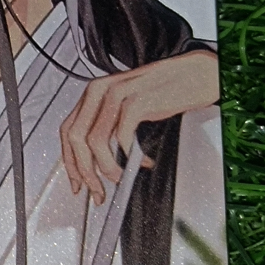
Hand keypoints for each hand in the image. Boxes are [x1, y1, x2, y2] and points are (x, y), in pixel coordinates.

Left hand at [59, 49, 217, 204]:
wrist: (196, 73)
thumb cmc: (164, 91)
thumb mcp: (125, 105)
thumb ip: (106, 126)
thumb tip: (94, 163)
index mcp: (93, 92)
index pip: (67, 131)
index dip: (71, 162)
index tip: (78, 183)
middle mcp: (99, 90)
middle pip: (76, 138)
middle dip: (85, 171)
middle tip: (98, 190)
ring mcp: (117, 93)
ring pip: (95, 141)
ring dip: (106, 167)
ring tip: (120, 177)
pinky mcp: (137, 100)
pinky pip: (122, 137)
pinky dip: (131, 155)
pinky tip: (144, 161)